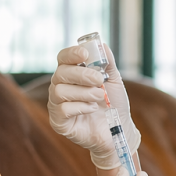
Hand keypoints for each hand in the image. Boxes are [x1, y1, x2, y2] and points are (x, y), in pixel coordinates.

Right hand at [48, 43, 141, 169]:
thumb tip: (102, 45)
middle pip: (60, 73)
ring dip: (83, 92)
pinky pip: (62, 109)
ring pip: (60, 91)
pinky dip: (80, 107)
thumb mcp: (114, 81)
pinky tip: (92, 109)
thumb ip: (107, 63)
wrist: (117, 130)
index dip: (71, 53)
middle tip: (99, 80)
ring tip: (99, 97)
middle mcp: (60, 86)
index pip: (63, 58)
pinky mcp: (58, 122)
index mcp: (71, 73)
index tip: (85, 54)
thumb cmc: (113, 104)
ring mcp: (57, 104)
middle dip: (81, 74)